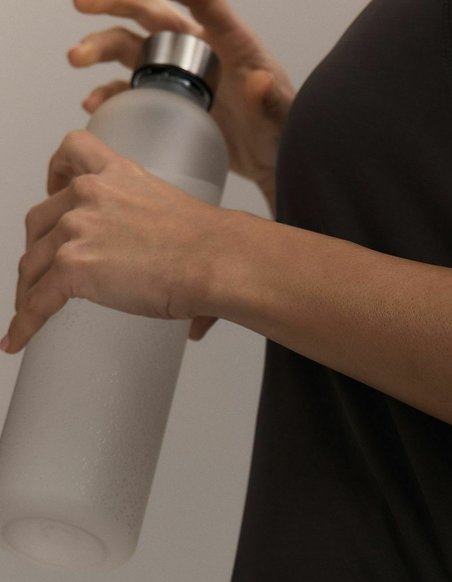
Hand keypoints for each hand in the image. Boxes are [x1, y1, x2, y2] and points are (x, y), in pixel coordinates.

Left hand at [3, 129, 224, 354]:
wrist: (213, 259)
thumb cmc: (210, 247)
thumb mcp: (179, 220)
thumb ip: (176, 257)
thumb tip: (197, 326)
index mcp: (118, 175)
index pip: (73, 154)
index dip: (56, 173)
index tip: (54, 187)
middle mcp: (90, 195)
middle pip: (42, 220)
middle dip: (38, 247)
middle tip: (45, 270)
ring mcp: (77, 230)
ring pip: (33, 261)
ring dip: (28, 288)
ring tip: (29, 311)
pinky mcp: (74, 267)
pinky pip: (38, 299)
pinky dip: (25, 322)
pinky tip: (17, 338)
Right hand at [68, 0, 295, 193]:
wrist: (271, 162)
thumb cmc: (282, 132)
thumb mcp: (282, 118)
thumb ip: (271, 101)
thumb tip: (259, 81)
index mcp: (229, 41)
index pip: (202, 1)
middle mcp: (198, 49)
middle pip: (149, 15)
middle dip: (113, 3)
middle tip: (80, 4)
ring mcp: (179, 74)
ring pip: (130, 47)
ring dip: (99, 47)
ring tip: (76, 58)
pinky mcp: (168, 101)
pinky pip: (130, 90)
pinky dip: (108, 93)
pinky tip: (93, 102)